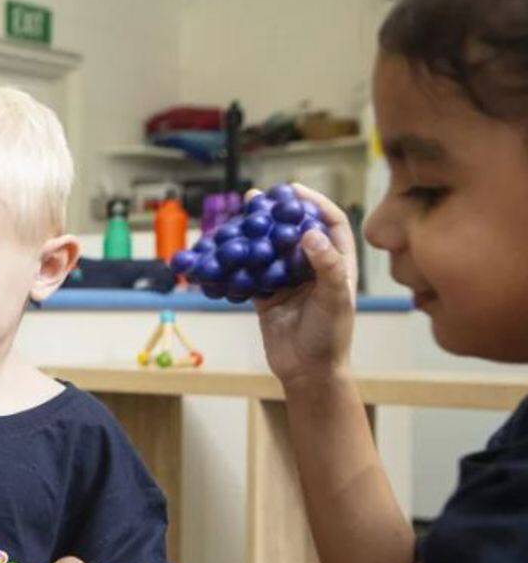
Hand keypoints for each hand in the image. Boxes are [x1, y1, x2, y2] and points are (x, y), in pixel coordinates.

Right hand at [255, 182, 357, 388]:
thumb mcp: (335, 299)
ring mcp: (287, 280)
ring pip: (269, 249)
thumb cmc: (331, 336)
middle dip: (277, 213)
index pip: (330, 223)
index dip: (314, 203)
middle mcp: (312, 267)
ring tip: (237, 217)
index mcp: (337, 263)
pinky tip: (225, 250)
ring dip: (254, 234)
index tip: (293, 190)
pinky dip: (238, 263)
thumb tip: (309, 233)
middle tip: (258, 198)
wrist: (308, 372)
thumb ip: (326, 265)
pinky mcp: (266, 295)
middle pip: (294, 231)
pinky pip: (250, 273)